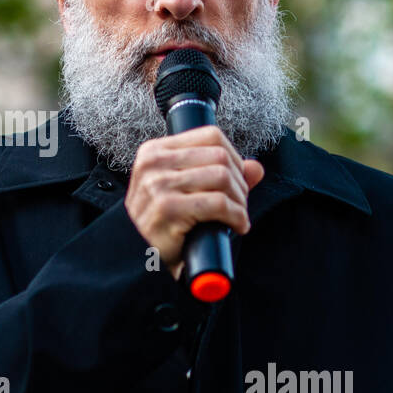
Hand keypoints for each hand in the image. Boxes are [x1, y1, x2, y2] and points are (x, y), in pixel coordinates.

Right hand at [125, 126, 265, 278]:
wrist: (136, 257)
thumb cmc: (161, 224)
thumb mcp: (185, 191)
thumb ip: (218, 174)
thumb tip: (256, 167)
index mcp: (154, 151)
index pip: (210, 136)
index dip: (234, 157)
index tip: (237, 179)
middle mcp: (153, 164)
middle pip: (219, 156)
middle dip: (239, 182)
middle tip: (239, 203)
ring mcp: (158, 186)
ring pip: (222, 178)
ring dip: (239, 201)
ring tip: (237, 215)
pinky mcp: (168, 209)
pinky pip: (218, 204)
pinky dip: (236, 216)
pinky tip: (237, 226)